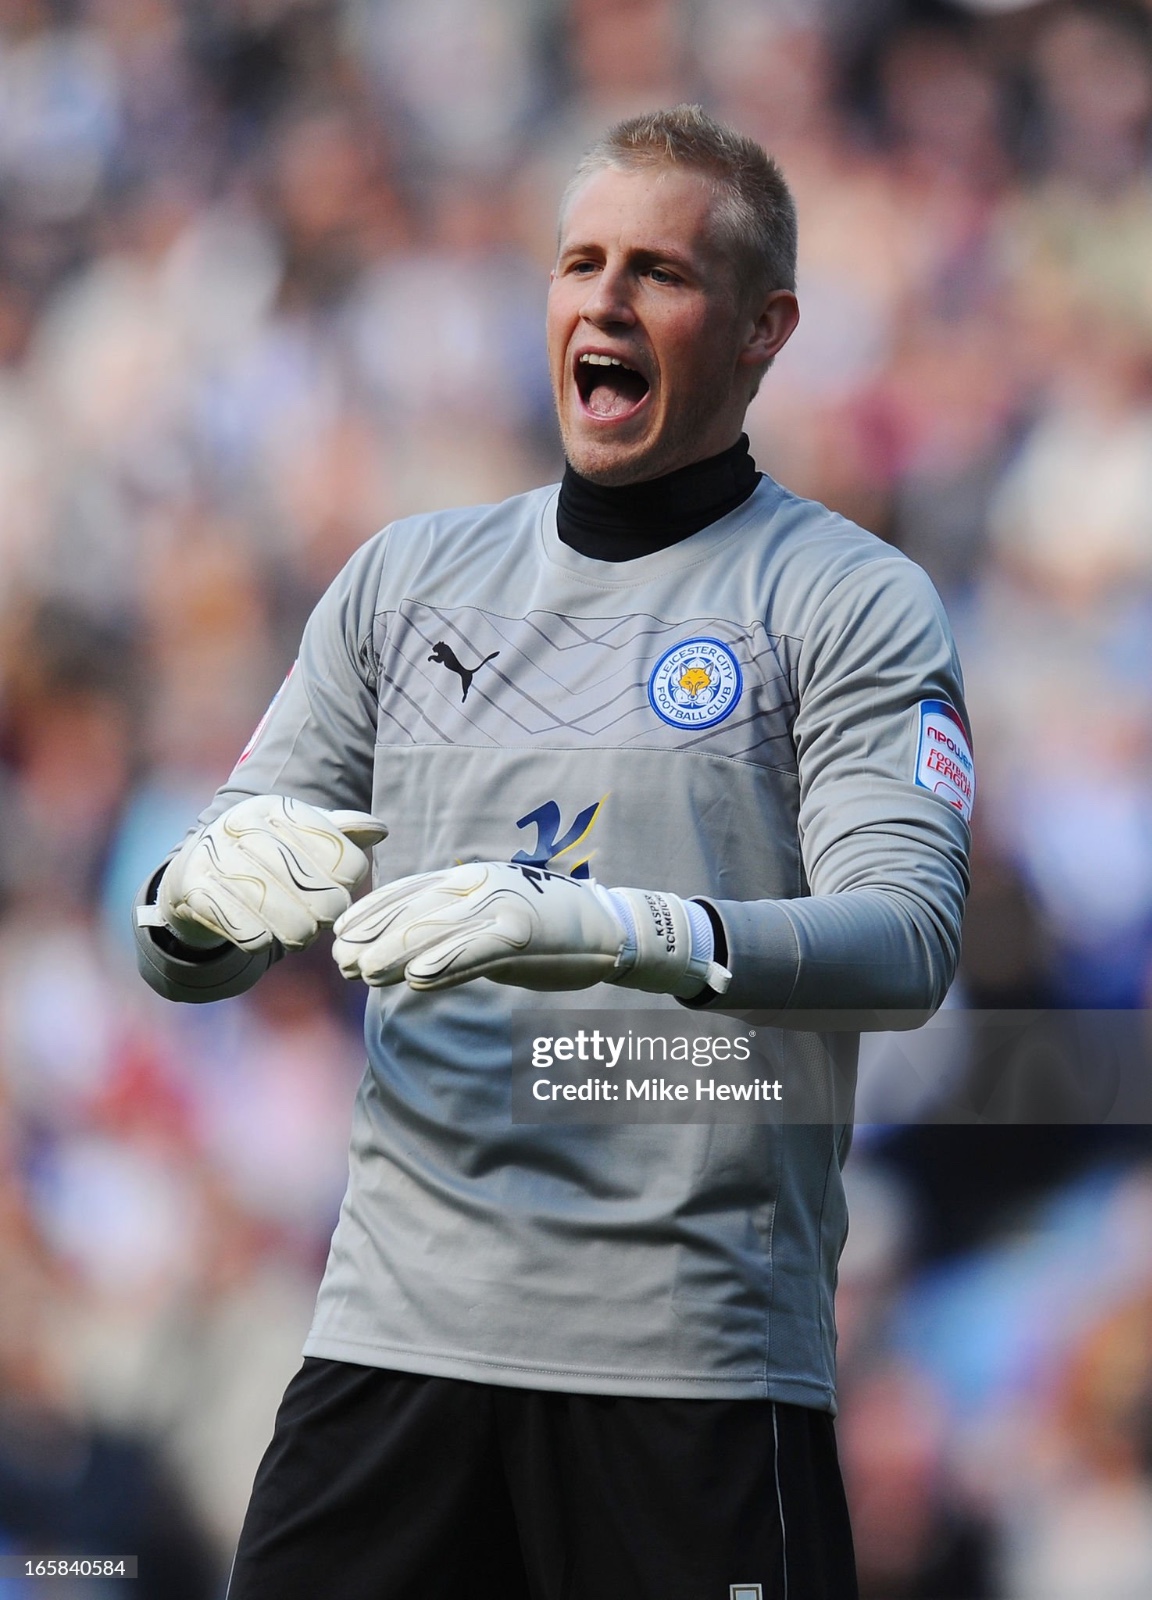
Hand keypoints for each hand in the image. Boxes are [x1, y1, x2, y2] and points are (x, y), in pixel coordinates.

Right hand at [154, 795, 388, 952]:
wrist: (190, 874)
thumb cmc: (261, 855)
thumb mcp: (299, 835)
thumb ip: (340, 832)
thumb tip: (379, 830)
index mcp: (276, 807)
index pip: (345, 860)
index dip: (348, 883)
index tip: (337, 887)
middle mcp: (242, 824)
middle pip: (322, 894)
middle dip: (326, 914)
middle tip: (318, 918)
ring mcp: (215, 857)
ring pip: (291, 922)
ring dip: (299, 935)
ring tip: (296, 932)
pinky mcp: (194, 891)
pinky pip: (252, 937)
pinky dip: (263, 942)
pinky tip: (260, 933)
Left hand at [331, 861, 729, 997]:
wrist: (612, 930)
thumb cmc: (550, 934)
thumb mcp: (494, 934)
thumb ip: (454, 943)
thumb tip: (410, 967)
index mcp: (472, 880)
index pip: (410, 892)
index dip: (373, 913)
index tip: (341, 935)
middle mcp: (481, 885)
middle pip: (416, 910)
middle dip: (375, 937)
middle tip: (341, 963)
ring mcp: (502, 905)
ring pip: (439, 929)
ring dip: (397, 953)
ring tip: (365, 973)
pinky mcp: (524, 930)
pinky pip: (476, 947)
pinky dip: (445, 962)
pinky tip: (416, 979)